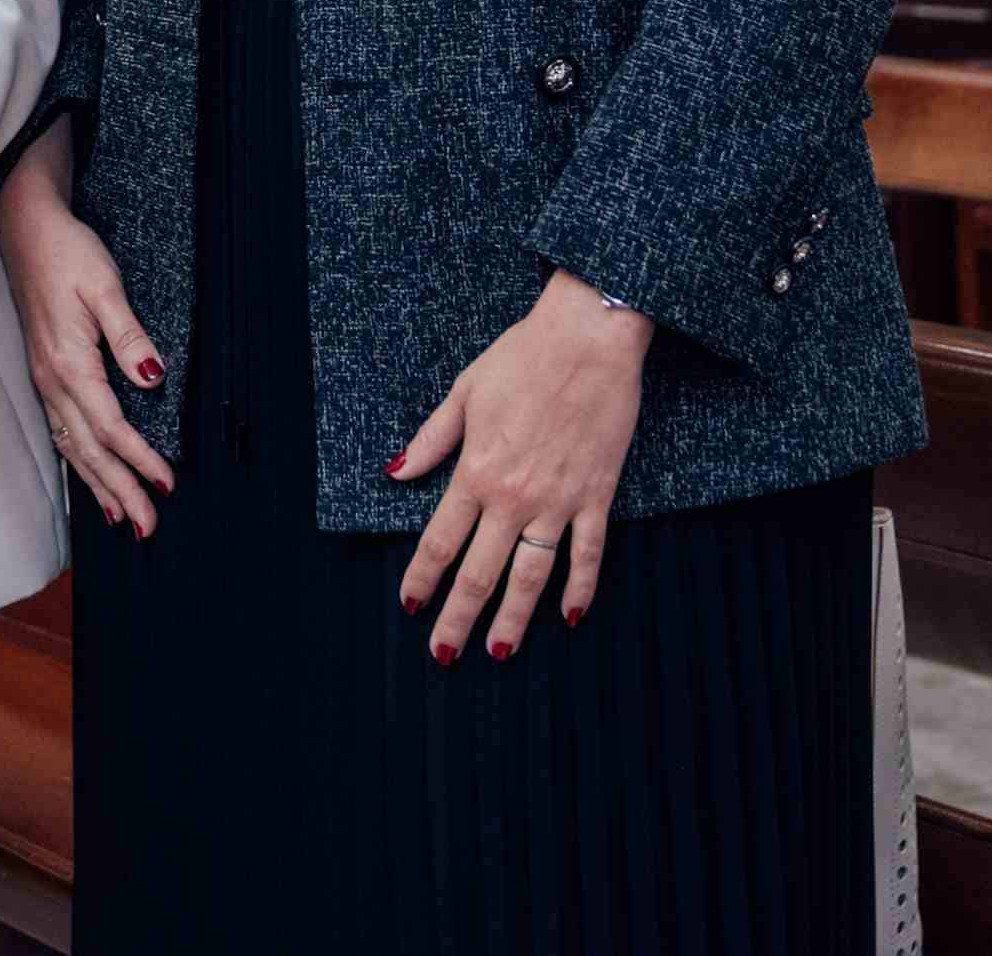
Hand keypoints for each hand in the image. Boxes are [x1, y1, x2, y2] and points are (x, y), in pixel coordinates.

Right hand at [0, 126, 171, 536]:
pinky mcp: (44, 373)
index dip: (140, 460)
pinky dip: (77, 461)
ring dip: (97, 484)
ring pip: (71, 446)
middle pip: (89, 450)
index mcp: (70, 365)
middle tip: (148, 527)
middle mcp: (52, 381)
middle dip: (120, 490)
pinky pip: (60, 430)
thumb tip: (152, 377)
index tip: (167, 485)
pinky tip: (88, 475)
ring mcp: (44, 380)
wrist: (26, 229)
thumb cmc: (67, 253)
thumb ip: (128, 335)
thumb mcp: (104, 286)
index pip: (111, 427)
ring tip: (120, 517)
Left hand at [392, 271, 649, 666]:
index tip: (410, 606)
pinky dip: (581, 587)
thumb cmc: (523, 356)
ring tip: (501, 651)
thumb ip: (431, 440)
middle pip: (480, 571)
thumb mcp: (464, 392)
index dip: (422, 578)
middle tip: (444, 655)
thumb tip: (395, 473)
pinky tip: (570, 616)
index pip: (440, 541)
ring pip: (531, 574)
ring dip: (515, 617)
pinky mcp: (596, 495)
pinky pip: (588, 553)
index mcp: (476, 471)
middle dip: (459, 617)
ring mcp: (558, 500)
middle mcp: (513, 496)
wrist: (587, 336)